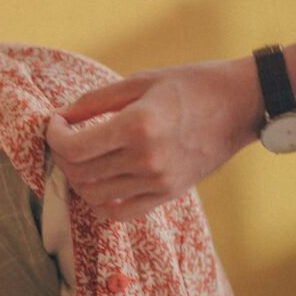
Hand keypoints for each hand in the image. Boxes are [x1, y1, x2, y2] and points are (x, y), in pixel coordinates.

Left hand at [46, 57, 262, 220]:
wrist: (242, 104)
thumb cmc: (191, 85)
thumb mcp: (140, 82)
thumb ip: (94, 101)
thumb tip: (60, 117)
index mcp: (137, 126)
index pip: (74, 148)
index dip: (54, 137)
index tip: (56, 124)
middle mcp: (146, 158)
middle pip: (79, 173)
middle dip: (62, 156)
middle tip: (66, 138)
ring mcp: (158, 181)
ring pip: (93, 196)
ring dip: (78, 179)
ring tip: (83, 159)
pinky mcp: (168, 194)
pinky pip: (120, 213)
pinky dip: (100, 204)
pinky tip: (99, 184)